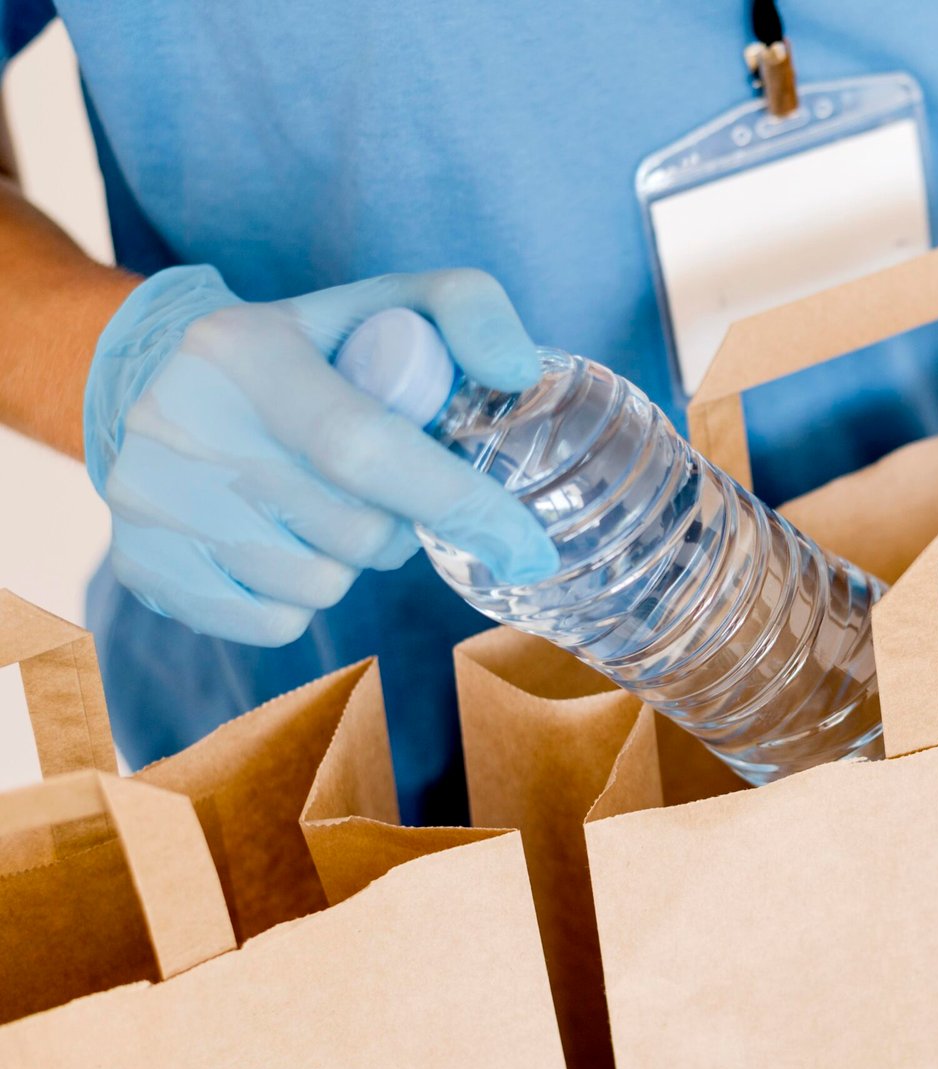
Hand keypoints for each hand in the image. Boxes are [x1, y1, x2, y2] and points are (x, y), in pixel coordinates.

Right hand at [84, 265, 556, 645]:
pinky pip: (272, 623)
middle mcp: (184, 423)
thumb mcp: (381, 306)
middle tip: (379, 488)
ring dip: (346, 560)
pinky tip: (277, 540)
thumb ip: (466, 310)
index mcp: (247, 351)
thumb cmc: (306, 353)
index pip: (366, 448)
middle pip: (355, 533)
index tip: (527, 546)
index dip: (457, 503)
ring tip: (319, 505)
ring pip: (318, 586)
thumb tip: (517, 369)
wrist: (155, 383)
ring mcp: (152, 499)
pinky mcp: (141, 564)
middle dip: (396, 525)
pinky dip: (297, 597)